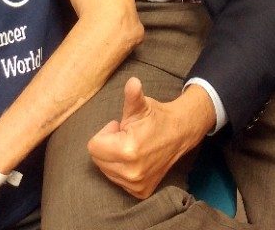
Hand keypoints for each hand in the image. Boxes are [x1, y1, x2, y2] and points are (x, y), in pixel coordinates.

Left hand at [86, 78, 214, 198]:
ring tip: (130, 146)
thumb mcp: (141, 105)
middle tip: (125, 136)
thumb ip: (132, 95)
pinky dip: (122, 170)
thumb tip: (132, 82)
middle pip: (98, 160)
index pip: (94, 146)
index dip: (105, 133)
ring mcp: (137, 184)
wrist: (180, 133)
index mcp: (128, 150)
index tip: (119, 127)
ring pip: (107, 171)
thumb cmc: (156, 118)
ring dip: (114, 158)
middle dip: (107, 146)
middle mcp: (132, 172)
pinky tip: (134, 159)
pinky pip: (118, 181)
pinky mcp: (141, 191)